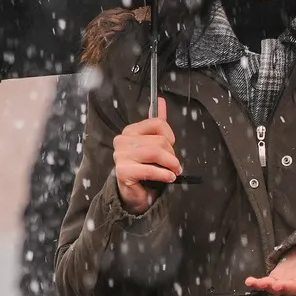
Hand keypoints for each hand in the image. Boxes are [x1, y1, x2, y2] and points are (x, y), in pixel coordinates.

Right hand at [113, 98, 179, 214]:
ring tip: (174, 171)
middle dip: (172, 154)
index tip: (171, 147)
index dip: (170, 136)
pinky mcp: (123, 171)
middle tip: (173, 164)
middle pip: (159, 140)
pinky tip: (169, 178)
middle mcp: (122, 141)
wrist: (133, 194)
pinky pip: (150, 169)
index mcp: (130, 131)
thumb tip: (160, 101)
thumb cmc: (143, 168)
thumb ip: (157, 123)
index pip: (157, 123)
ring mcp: (121, 156)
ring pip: (156, 152)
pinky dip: (164, 174)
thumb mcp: (152, 143)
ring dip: (171, 164)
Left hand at [244, 227, 295, 295]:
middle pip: (295, 286)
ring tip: (263, 284)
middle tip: (279, 286)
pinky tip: (250, 281)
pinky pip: (267, 282)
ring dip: (271, 287)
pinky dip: (258, 283)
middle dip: (287, 286)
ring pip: (280, 287)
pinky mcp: (277, 276)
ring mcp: (288, 278)